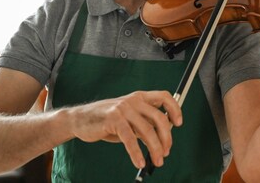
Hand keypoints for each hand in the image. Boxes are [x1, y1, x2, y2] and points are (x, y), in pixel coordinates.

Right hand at [66, 90, 181, 168]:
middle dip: (166, 137)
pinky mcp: (113, 119)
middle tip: (166, 152)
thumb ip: (145, 125)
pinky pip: (130, 139)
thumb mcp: (129, 119)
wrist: (79, 119)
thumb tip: (163, 140)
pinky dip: (136, 153)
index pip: (164, 97)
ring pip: (147, 130)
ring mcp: (123, 109)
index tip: (179, 123)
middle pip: (159, 118)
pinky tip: (140, 162)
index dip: (174, 109)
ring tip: (157, 161)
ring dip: (154, 148)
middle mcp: (134, 100)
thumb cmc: (107, 121)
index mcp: (140, 97)